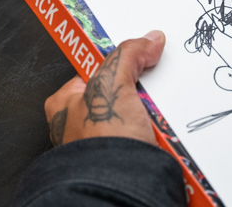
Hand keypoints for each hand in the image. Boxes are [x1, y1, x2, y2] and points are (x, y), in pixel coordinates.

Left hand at [45, 31, 165, 146]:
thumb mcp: (112, 85)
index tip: (140, 54)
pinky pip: (151, 136)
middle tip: (150, 93)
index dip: (119, 62)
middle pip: (122, 91)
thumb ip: (128, 56)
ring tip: (160, 117)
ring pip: (140, 115)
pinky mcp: (129, 158)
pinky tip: (166, 133)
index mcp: (65, 105)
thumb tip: (148, 40)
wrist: (120, 191)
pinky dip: (163, 134)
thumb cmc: (100, 145)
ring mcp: (107, 144)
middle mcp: (82, 125)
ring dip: (156, 115)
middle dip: (143, 92)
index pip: (95, 70)